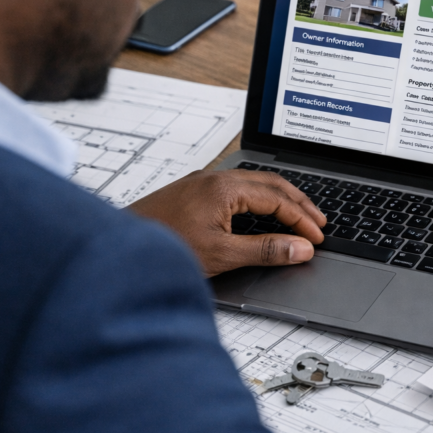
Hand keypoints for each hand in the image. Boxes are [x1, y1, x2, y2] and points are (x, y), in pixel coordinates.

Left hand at [128, 170, 325, 276]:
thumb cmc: (162, 246)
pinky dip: (259, 201)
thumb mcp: (221, 254)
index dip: (302, 220)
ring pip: (254, 184)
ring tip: (297, 216)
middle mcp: (214, 179)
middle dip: (298, 203)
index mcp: (225, 188)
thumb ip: (265, 250)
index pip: (277, 199)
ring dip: (279, 199)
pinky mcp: (192, 194)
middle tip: (318, 223)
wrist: (114, 248)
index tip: (317, 238)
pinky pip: (237, 189)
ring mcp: (202, 184)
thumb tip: (300, 249)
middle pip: (270, 184)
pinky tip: (261, 215)